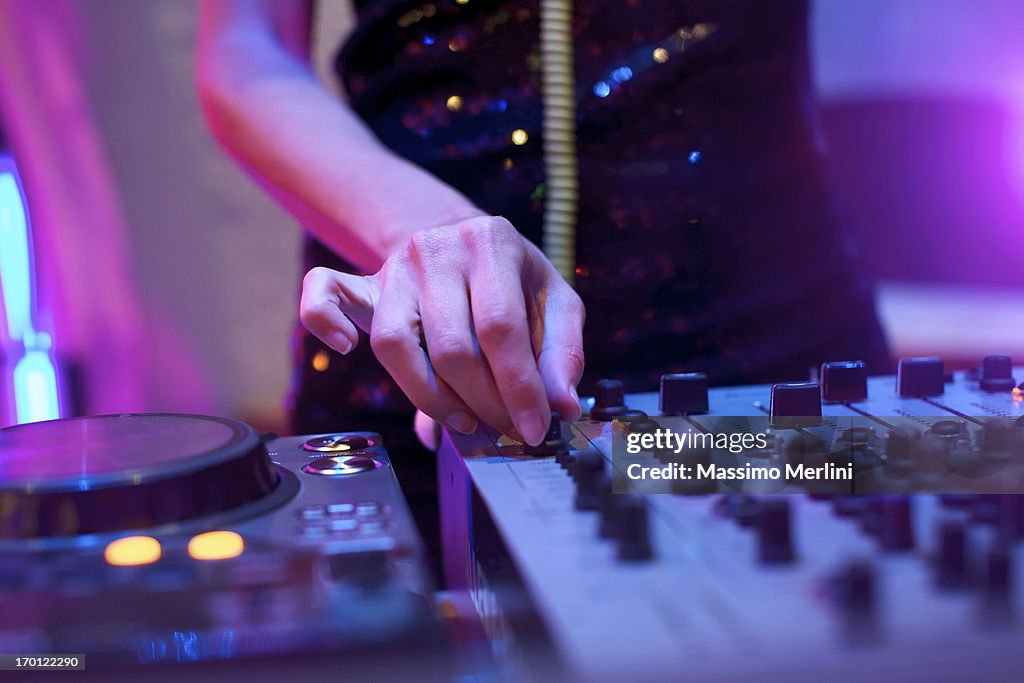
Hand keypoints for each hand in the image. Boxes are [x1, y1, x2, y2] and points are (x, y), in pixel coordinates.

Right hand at [300, 216, 584, 444]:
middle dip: (482, 402)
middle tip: (503, 428)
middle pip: (450, 346)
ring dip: (430, 397)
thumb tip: (562, 407)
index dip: (518, 388)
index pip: (500, 329)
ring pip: (395, 344)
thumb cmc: (517, 283)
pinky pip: (323, 295)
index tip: (533, 430)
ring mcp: (395, 266)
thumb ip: (562, 352)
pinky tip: (344, 348)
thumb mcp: (555, 302)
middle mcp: (436, 248)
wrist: (468, 244)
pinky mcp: (364, 283)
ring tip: (463, 420)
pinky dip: (323, 322)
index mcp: (492, 243)